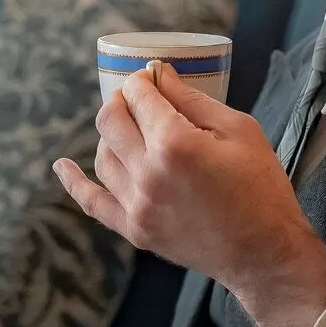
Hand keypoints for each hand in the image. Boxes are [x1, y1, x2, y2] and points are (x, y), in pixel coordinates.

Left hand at [54, 64, 325, 326]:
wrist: (263, 252)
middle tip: (139, 98)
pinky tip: (62, 166)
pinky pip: (91, 202)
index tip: (152, 77)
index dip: (144, 80)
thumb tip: (160, 75)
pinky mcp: (133, 229)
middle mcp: (146, 172)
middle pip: (111, 120)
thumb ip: (194, 100)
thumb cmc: (261, 186)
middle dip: (122, 100)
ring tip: (131, 129)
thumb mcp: (240, 130)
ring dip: (111, 133)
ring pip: (102, 155)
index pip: (140, 97)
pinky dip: (74, 182)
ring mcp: (135, 204)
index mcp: (175, 143)